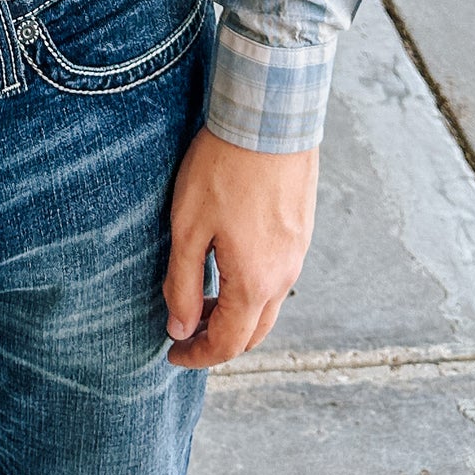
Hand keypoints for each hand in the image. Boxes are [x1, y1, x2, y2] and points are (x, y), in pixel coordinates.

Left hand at [163, 126, 317, 367]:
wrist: (270, 118)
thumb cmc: (223, 168)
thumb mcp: (188, 226)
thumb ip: (181, 282)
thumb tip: (179, 328)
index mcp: (254, 283)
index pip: (226, 344)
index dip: (196, 356)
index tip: (172, 355)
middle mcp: (283, 277)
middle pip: (253, 333)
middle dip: (218, 342)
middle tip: (185, 334)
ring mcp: (297, 254)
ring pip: (268, 306)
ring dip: (236, 315)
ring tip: (202, 300)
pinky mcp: (301, 231)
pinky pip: (278, 277)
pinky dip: (253, 289)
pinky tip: (228, 266)